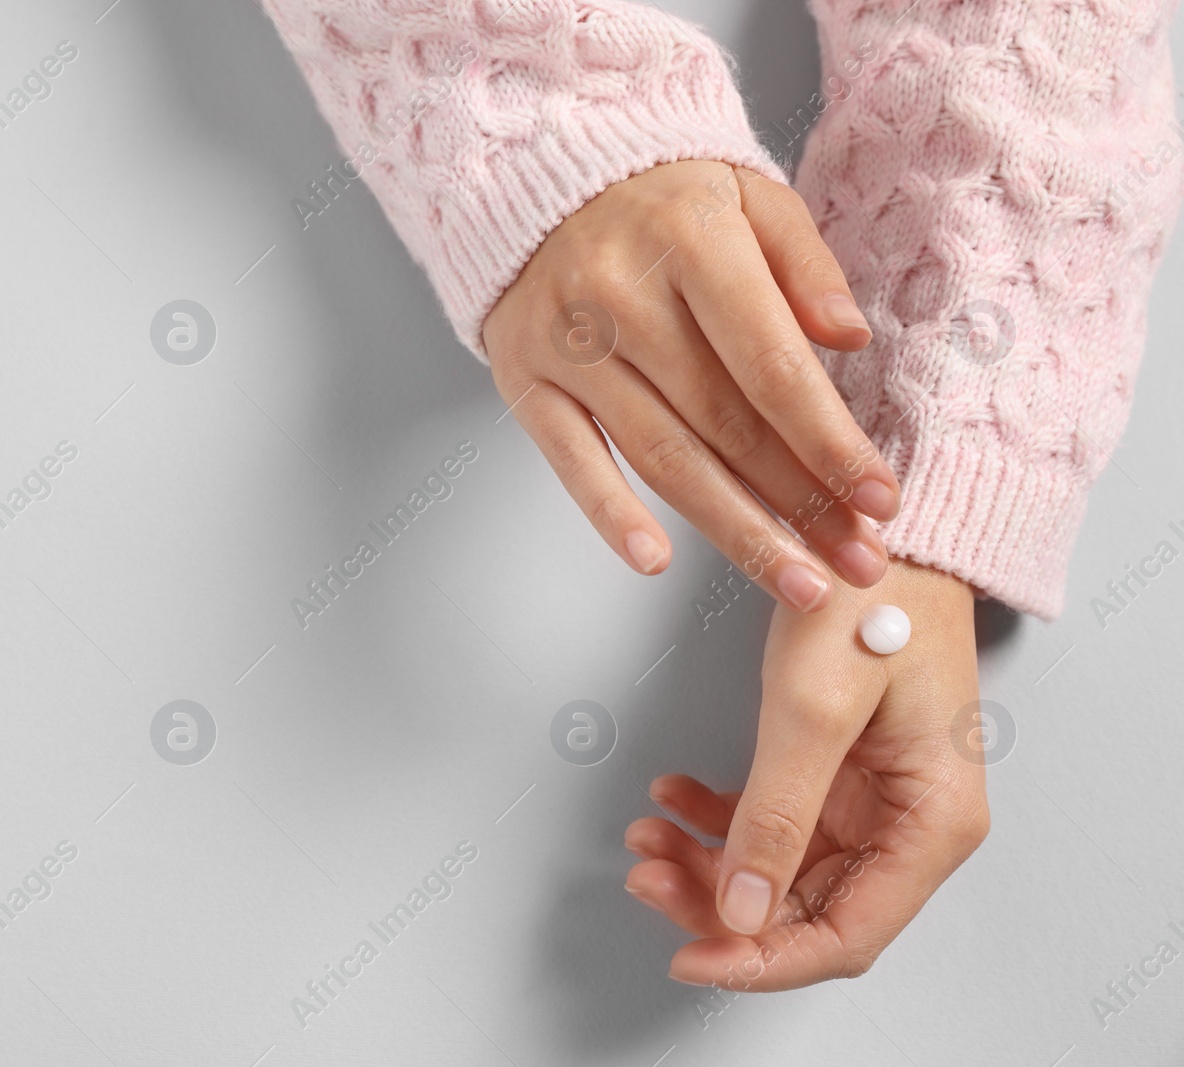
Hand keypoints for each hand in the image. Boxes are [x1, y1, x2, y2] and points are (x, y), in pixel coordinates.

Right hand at [483, 161, 901, 611]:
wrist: (538, 177)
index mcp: (691, 242)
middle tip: (856, 562)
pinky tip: (656, 563)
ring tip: (797, 583)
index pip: (771, 365)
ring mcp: (569, 346)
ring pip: (662, 457)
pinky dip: (611, 516)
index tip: (879, 500)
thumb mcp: (748, 194)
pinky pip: (570, 461)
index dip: (830, 442)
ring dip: (736, 531)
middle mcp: (623, 297)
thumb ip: (804, 262)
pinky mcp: (525, 380)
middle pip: (724, 424)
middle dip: (799, 503)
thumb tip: (848, 338)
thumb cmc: (659, 197)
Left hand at [624, 559, 989, 988]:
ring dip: (708, 861)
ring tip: (644, 836)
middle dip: (719, 903)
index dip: (763, 958)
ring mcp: (872, 797)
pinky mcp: (837, 768)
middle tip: (645, 877)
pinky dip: (718, 816)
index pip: (845, 934)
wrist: (890, 520)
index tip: (690, 957)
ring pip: (778, 867)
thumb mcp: (813, 708)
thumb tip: (743, 910)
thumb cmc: (877, 596)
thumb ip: (776, 815)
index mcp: (932, 823)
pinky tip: (672, 793)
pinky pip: (771, 818)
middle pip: (805, 907)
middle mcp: (909, 822)